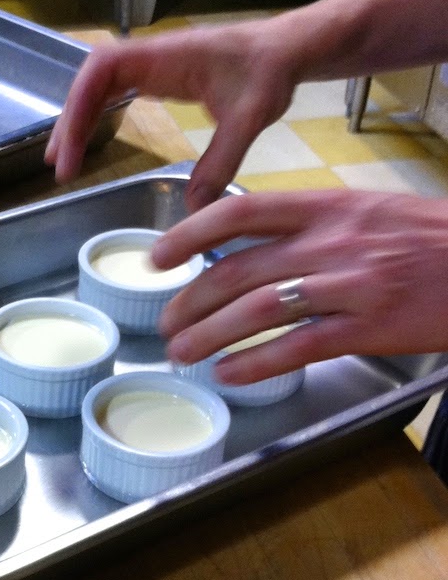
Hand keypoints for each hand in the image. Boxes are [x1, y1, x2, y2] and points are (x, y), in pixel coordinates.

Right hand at [44, 19, 297, 209]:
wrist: (289, 49)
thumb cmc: (271, 71)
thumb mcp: (250, 118)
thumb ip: (221, 162)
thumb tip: (195, 210)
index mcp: (165, 56)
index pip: (102, 70)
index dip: (78, 107)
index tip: (71, 150)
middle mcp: (152, 56)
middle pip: (91, 80)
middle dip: (70, 120)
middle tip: (59, 165)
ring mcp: (154, 65)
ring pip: (99, 86)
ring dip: (79, 119)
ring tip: (64, 159)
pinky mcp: (160, 76)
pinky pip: (117, 92)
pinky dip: (98, 115)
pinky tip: (90, 141)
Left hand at [151, 188, 447, 381]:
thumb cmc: (433, 241)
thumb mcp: (371, 213)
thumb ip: (314, 225)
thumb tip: (254, 246)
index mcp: (329, 206)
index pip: (241, 211)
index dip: (189, 234)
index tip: (159, 257)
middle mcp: (333, 241)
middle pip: (238, 269)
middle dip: (190, 301)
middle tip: (166, 323)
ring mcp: (352, 286)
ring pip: (258, 311)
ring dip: (209, 336)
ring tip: (182, 353)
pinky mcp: (370, 329)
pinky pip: (298, 347)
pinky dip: (254, 363)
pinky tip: (229, 373)